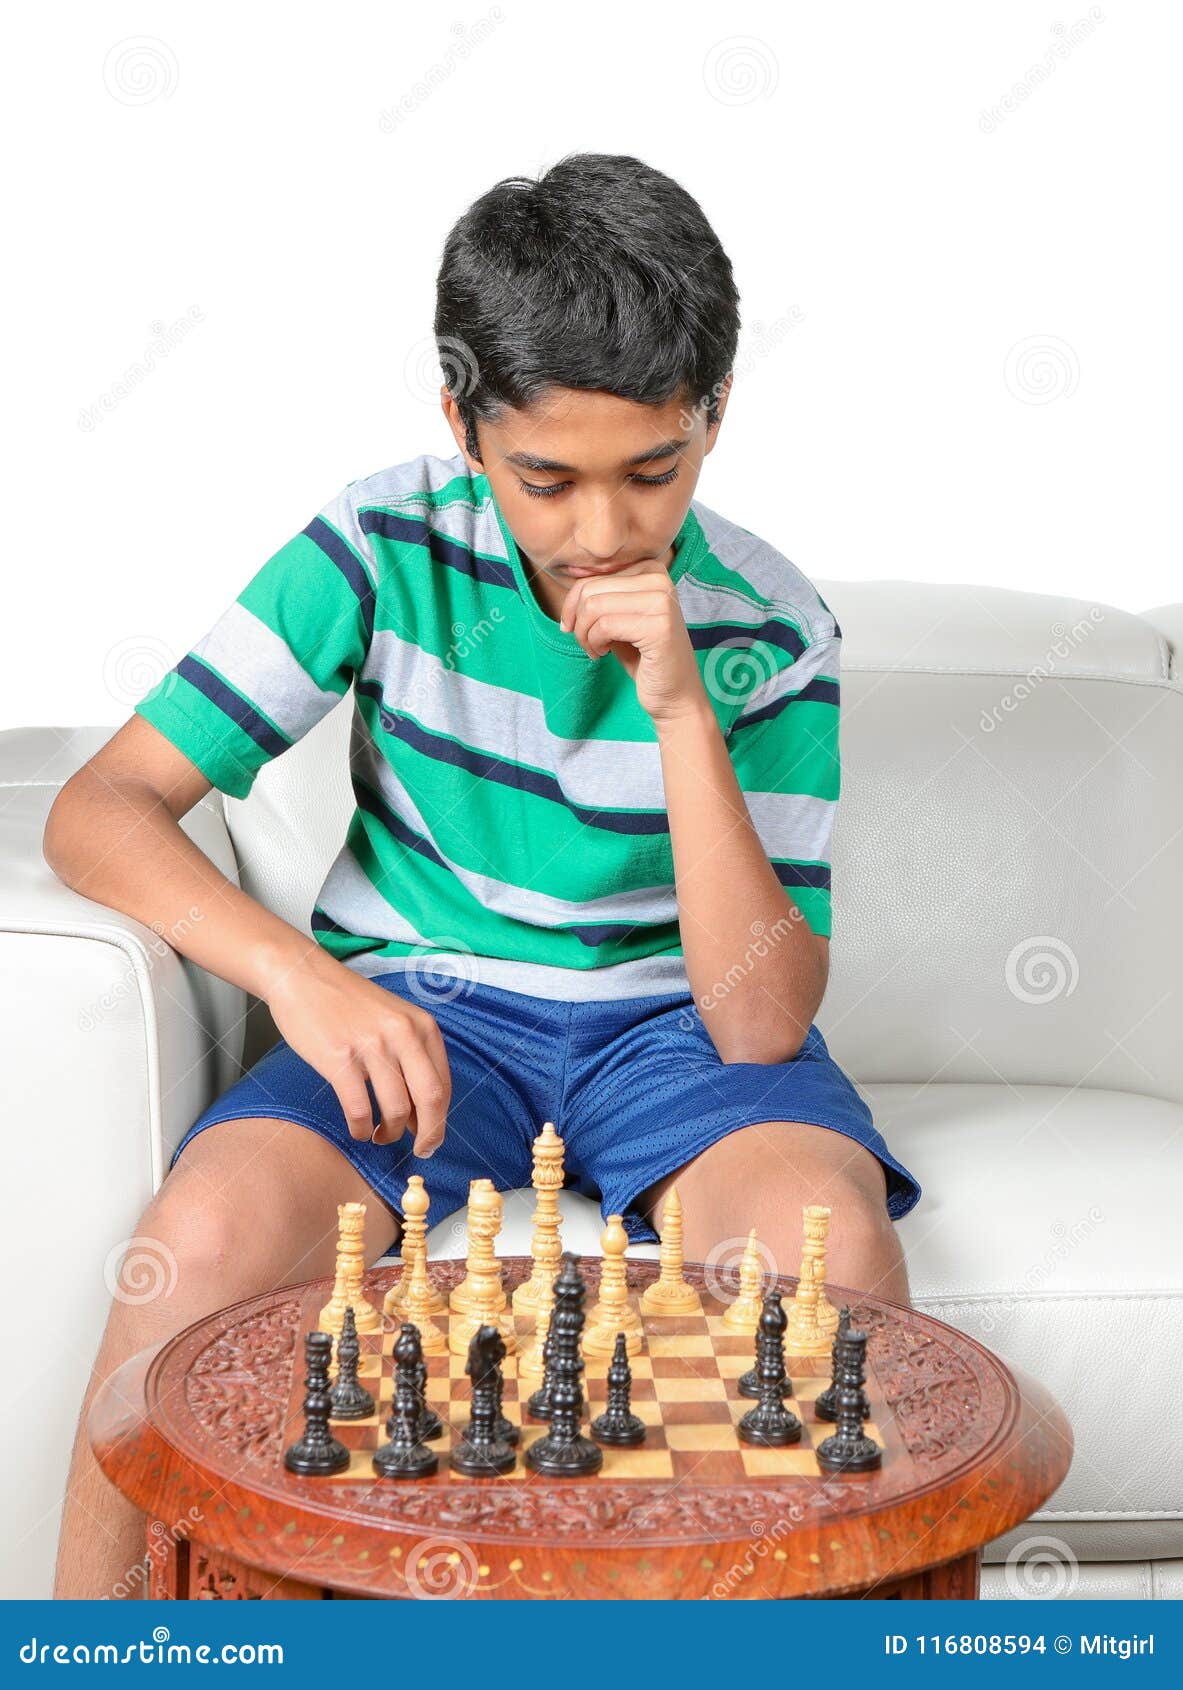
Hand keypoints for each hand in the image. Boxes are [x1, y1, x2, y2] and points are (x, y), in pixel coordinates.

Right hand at [263, 951, 450, 1153]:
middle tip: (419, 1151)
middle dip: (428, 1134)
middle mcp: (402, 1034)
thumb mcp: (395, 1018)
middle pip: (429, 1100)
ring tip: (380, 1135)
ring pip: (396, 1109)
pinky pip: (359, 1109)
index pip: (444, 1084)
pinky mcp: (339, 1059)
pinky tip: (359, 1129)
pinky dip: (362, 1128)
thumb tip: (423, 1109)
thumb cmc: (349, 1003)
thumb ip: (413, 1055)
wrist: (303, 976)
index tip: (432, 1137)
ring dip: (390, 1133)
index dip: (441, 1119)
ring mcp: (371, 1046)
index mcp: (422, 1026)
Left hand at [558, 563, 706, 722]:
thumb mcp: (618, 618)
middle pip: (590, 590)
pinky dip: (595, 644)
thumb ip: (600, 597)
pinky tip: (605, 654)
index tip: (575, 627)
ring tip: (596, 650)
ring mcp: (661, 601)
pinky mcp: (658, 626)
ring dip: (584, 635)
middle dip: (578, 622)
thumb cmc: (643, 656)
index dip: (573, 605)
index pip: (593, 577)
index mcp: (651, 571)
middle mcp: (659, 580)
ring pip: (593, 606)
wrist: (675, 693)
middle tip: (587, 644)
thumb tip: (570, 584)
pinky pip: (604, 626)